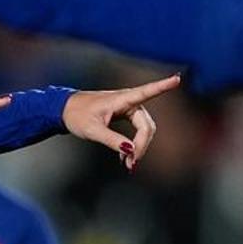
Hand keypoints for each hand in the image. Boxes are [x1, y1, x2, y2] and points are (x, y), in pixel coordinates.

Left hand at [63, 74, 180, 170]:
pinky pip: (138, 130)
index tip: (177, 79)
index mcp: (121, 99)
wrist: (65, 109)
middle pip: (147, 125)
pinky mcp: (126, 114)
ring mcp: (128, 108)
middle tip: (131, 164)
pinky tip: (126, 157)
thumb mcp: (92, 130)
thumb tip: (130, 151)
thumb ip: (111, 140)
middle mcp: (128, 101)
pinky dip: (135, 145)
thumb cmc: (77, 115)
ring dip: (139, 147)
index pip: (146, 92)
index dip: (163, 86)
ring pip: (145, 129)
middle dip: (142, 145)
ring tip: (128, 164)